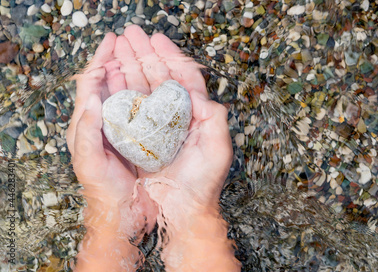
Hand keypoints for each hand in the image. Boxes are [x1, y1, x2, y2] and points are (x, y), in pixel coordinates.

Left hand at [66, 32, 157, 270]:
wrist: (124, 214)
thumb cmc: (103, 191)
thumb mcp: (89, 162)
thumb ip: (86, 130)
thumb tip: (91, 96)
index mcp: (87, 125)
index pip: (91, 84)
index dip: (100, 59)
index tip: (112, 42)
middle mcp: (106, 123)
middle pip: (111, 82)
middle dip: (120, 58)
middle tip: (132, 41)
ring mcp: (125, 129)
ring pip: (129, 92)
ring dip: (136, 71)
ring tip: (145, 54)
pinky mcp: (142, 138)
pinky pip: (146, 109)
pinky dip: (152, 92)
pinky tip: (161, 84)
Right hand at [109, 25, 231, 214]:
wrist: (182, 210)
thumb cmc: (203, 183)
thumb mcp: (218, 148)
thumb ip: (215, 117)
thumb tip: (199, 93)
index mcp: (195, 114)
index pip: (183, 77)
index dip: (170, 56)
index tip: (157, 39)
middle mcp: (175, 117)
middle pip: (159, 77)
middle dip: (145, 53)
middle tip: (131, 34)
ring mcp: (156, 126)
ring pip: (142, 88)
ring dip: (130, 66)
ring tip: (117, 47)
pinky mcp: (140, 139)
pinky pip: (129, 110)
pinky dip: (120, 91)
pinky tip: (111, 77)